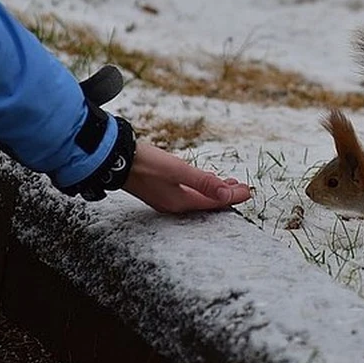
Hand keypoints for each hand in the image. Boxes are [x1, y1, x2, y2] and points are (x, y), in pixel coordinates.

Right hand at [123, 141, 251, 212]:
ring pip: (197, 197)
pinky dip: (201, 187)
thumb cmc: (146, 163)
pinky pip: (187, 192)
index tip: (249, 191)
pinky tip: (202, 181)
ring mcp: (166, 198)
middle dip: (226, 195)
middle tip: (243, 189)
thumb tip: (228, 194)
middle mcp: (174, 204)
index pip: (214, 202)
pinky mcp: (159, 189)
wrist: (114, 159)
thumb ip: (203, 182)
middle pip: (207, 202)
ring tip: (228, 184)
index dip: (233, 197)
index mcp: (181, 202)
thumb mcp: (178, 170)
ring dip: (214, 190)